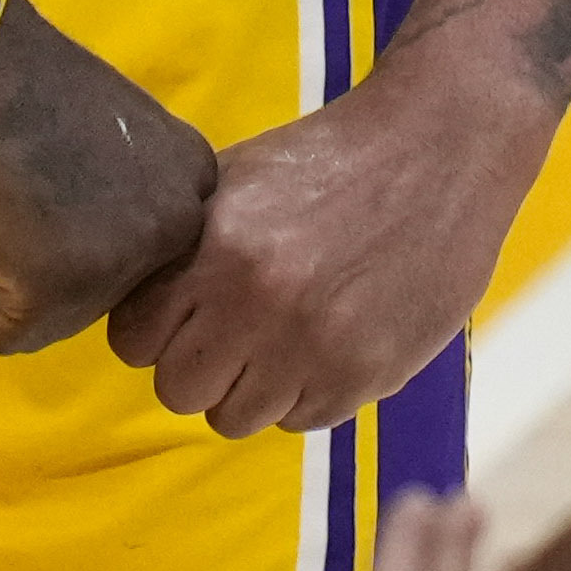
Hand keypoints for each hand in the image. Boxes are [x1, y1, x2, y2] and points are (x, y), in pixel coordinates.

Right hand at [0, 0, 213, 354]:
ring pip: (53, 315)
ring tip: (2, 191)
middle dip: (50, 255)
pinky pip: (2, 332)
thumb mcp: (118, 132)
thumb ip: (130, 189)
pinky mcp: (59, 292)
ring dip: (13, 268)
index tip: (56, 169)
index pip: (138, 250)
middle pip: (102, 291)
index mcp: (196, 181)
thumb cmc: (22, 75)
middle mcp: (178, 227)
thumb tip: (102, 239)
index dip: (81, 219)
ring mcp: (123, 265)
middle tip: (22, 184)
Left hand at [100, 57, 536, 433]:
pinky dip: (303, 392)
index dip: (150, 329)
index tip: (177, 312)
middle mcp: (263, 308)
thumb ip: (184, 249)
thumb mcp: (235, 183)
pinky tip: (322, 342)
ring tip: (276, 338)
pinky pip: (302, 421)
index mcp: (220, 252)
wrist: (438, 149)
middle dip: (194, 364)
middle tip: (225, 330)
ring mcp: (319, 350)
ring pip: (236, 418)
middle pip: (178, 390)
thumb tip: (136, 306)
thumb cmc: (327, 159)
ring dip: (248, 386)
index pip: (133, 340)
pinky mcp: (369, 376)